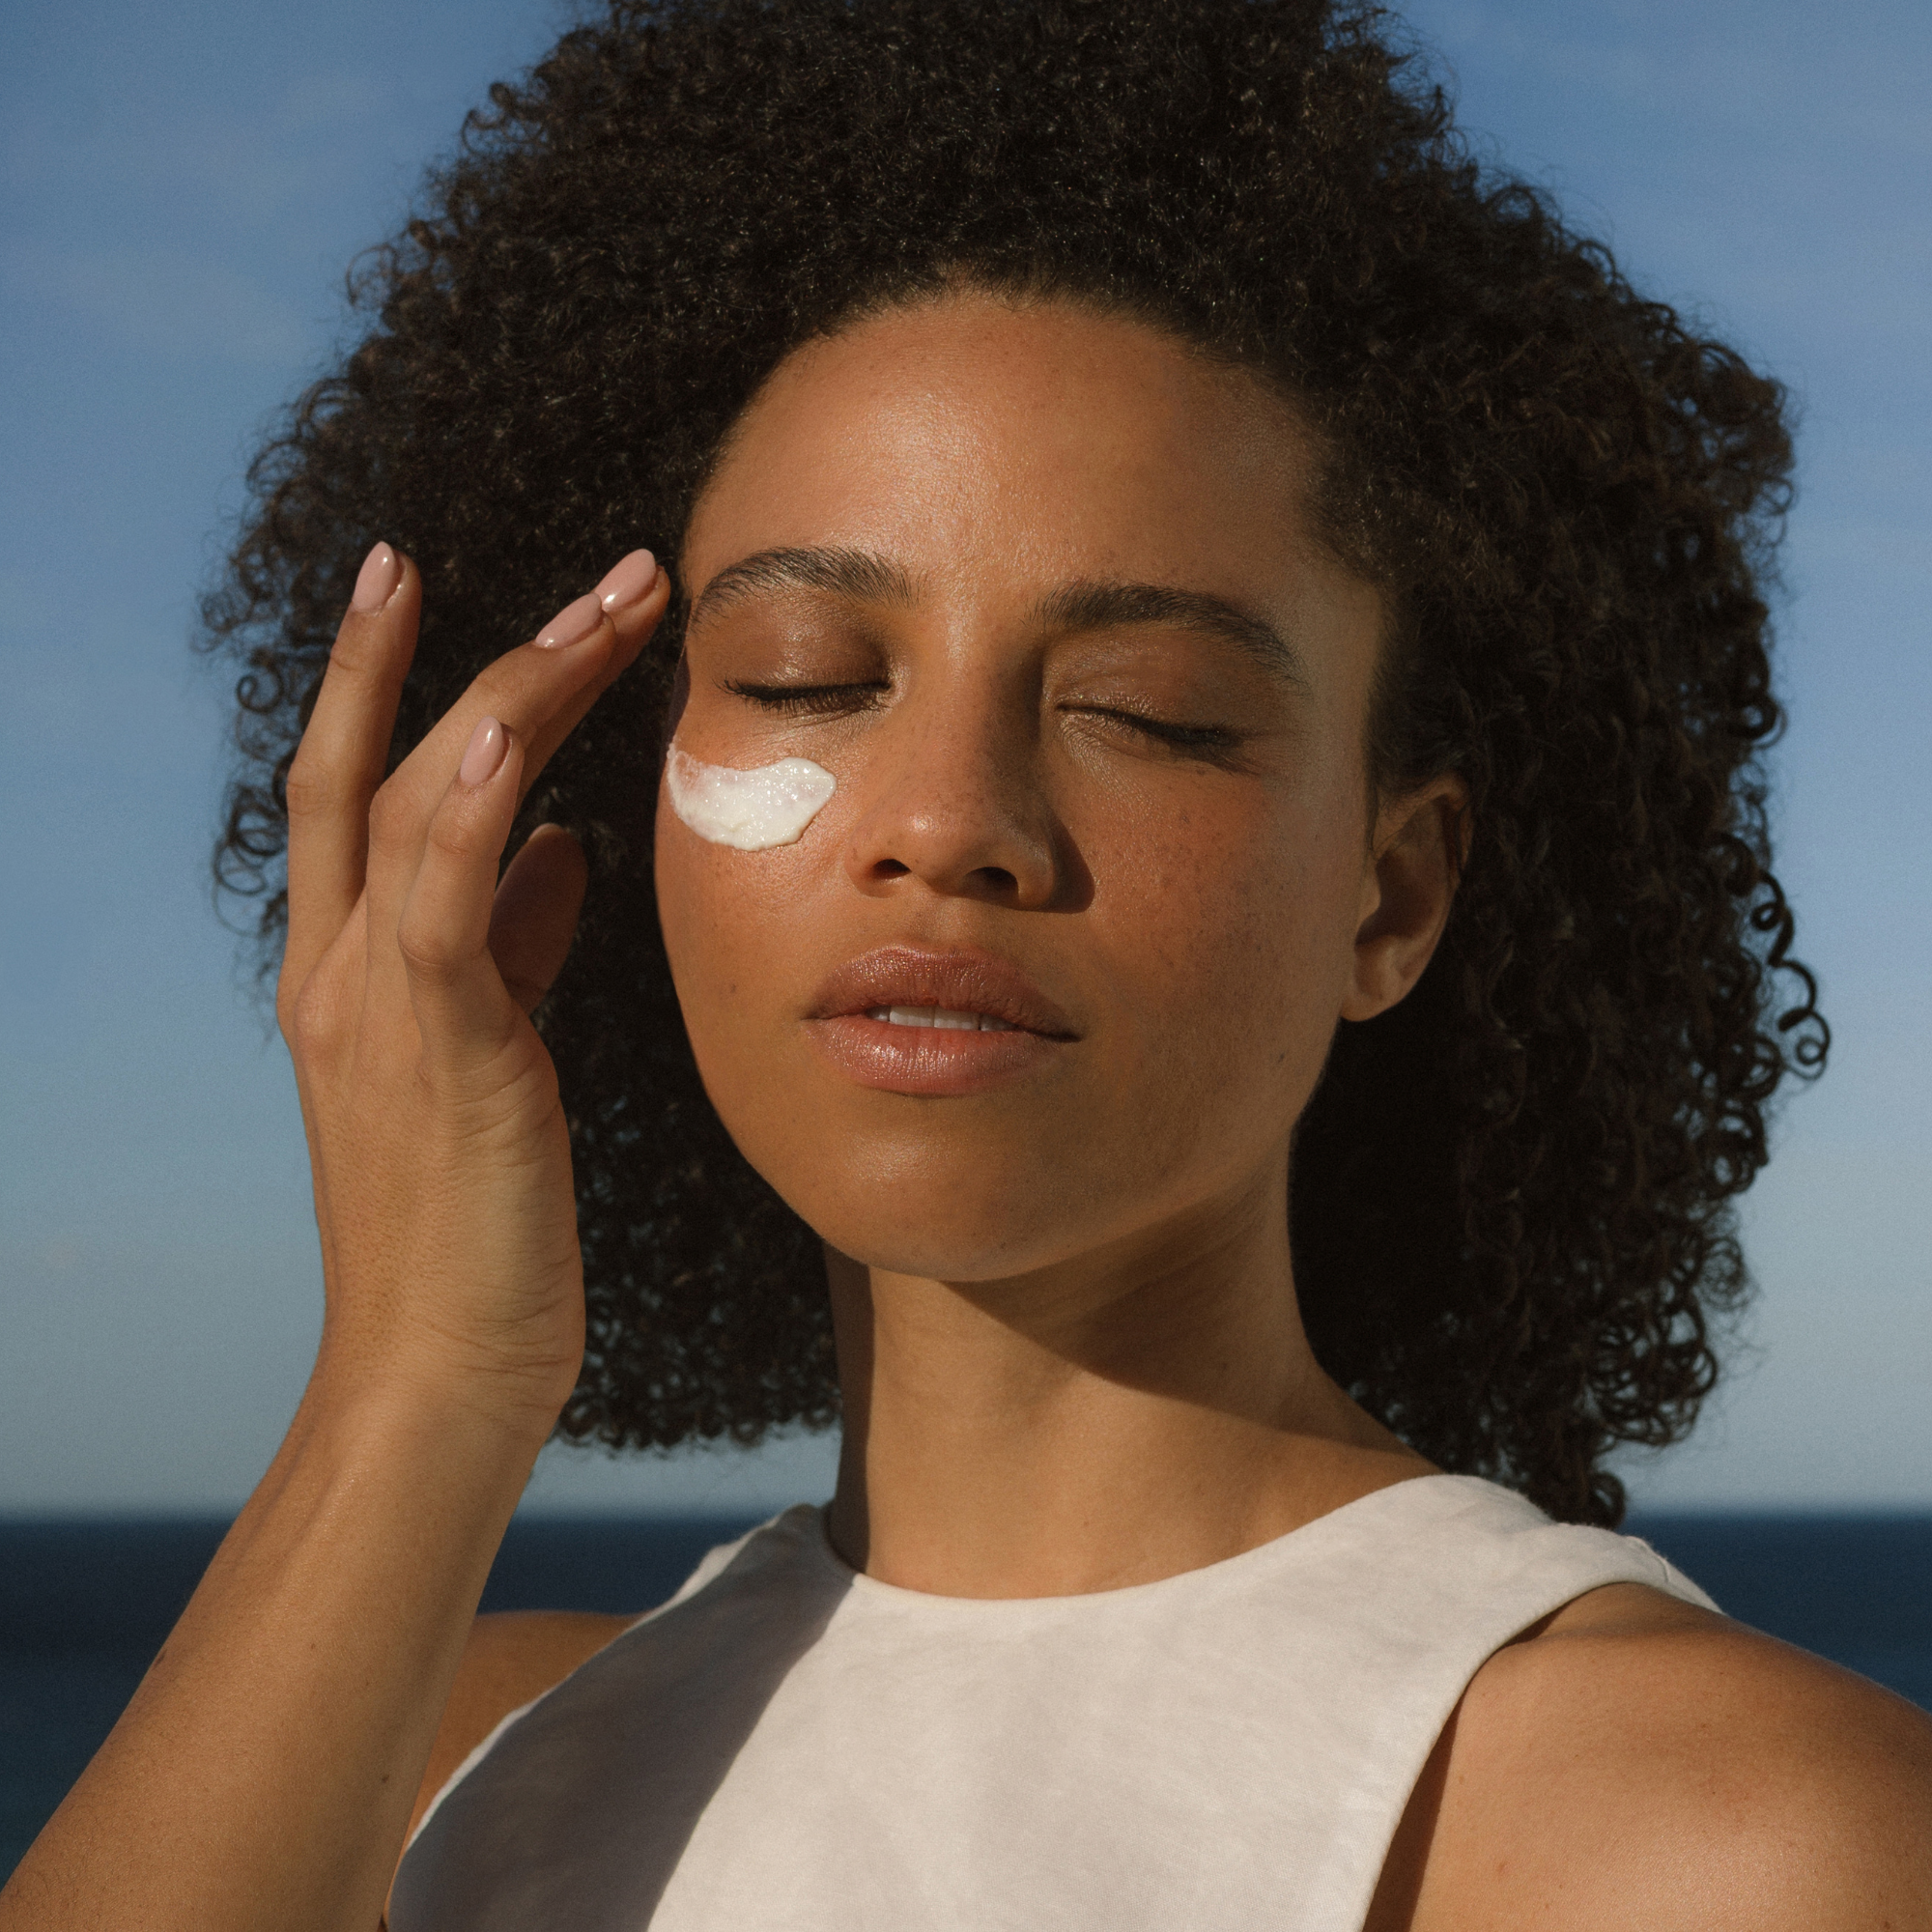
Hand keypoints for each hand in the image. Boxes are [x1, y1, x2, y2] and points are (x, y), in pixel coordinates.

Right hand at [277, 542, 667, 1432]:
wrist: (444, 1367)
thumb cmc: (480, 1222)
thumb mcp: (496, 1060)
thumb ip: (512, 945)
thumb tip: (561, 848)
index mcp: (356, 971)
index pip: (363, 785)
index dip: (388, 675)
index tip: (428, 580)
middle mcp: (342, 968)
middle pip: (384, 760)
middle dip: (478, 648)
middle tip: (601, 572)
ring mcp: (373, 1004)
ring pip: (420, 798)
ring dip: (519, 688)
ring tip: (614, 605)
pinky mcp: (437, 1051)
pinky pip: (437, 904)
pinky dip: (464, 807)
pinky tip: (510, 730)